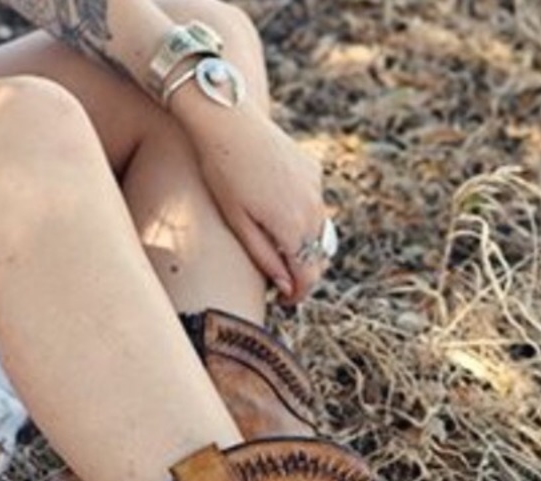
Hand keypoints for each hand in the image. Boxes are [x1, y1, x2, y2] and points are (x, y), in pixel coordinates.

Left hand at [172, 94, 329, 305]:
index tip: (285, 301)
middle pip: (317, 256)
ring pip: (319, 231)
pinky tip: (277, 210)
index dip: (298, 294)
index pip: (308, 276)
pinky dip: (303, 217)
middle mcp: (312, 209)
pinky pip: (314, 204)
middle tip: (281, 280)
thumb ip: (264, 256)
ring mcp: (315, 187)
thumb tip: (285, 285)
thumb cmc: (222, 172)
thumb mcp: (237, 222)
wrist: (228, 118)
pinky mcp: (312, 169)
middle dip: (302, 271)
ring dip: (303, 245)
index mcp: (293, 227)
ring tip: (278, 248)